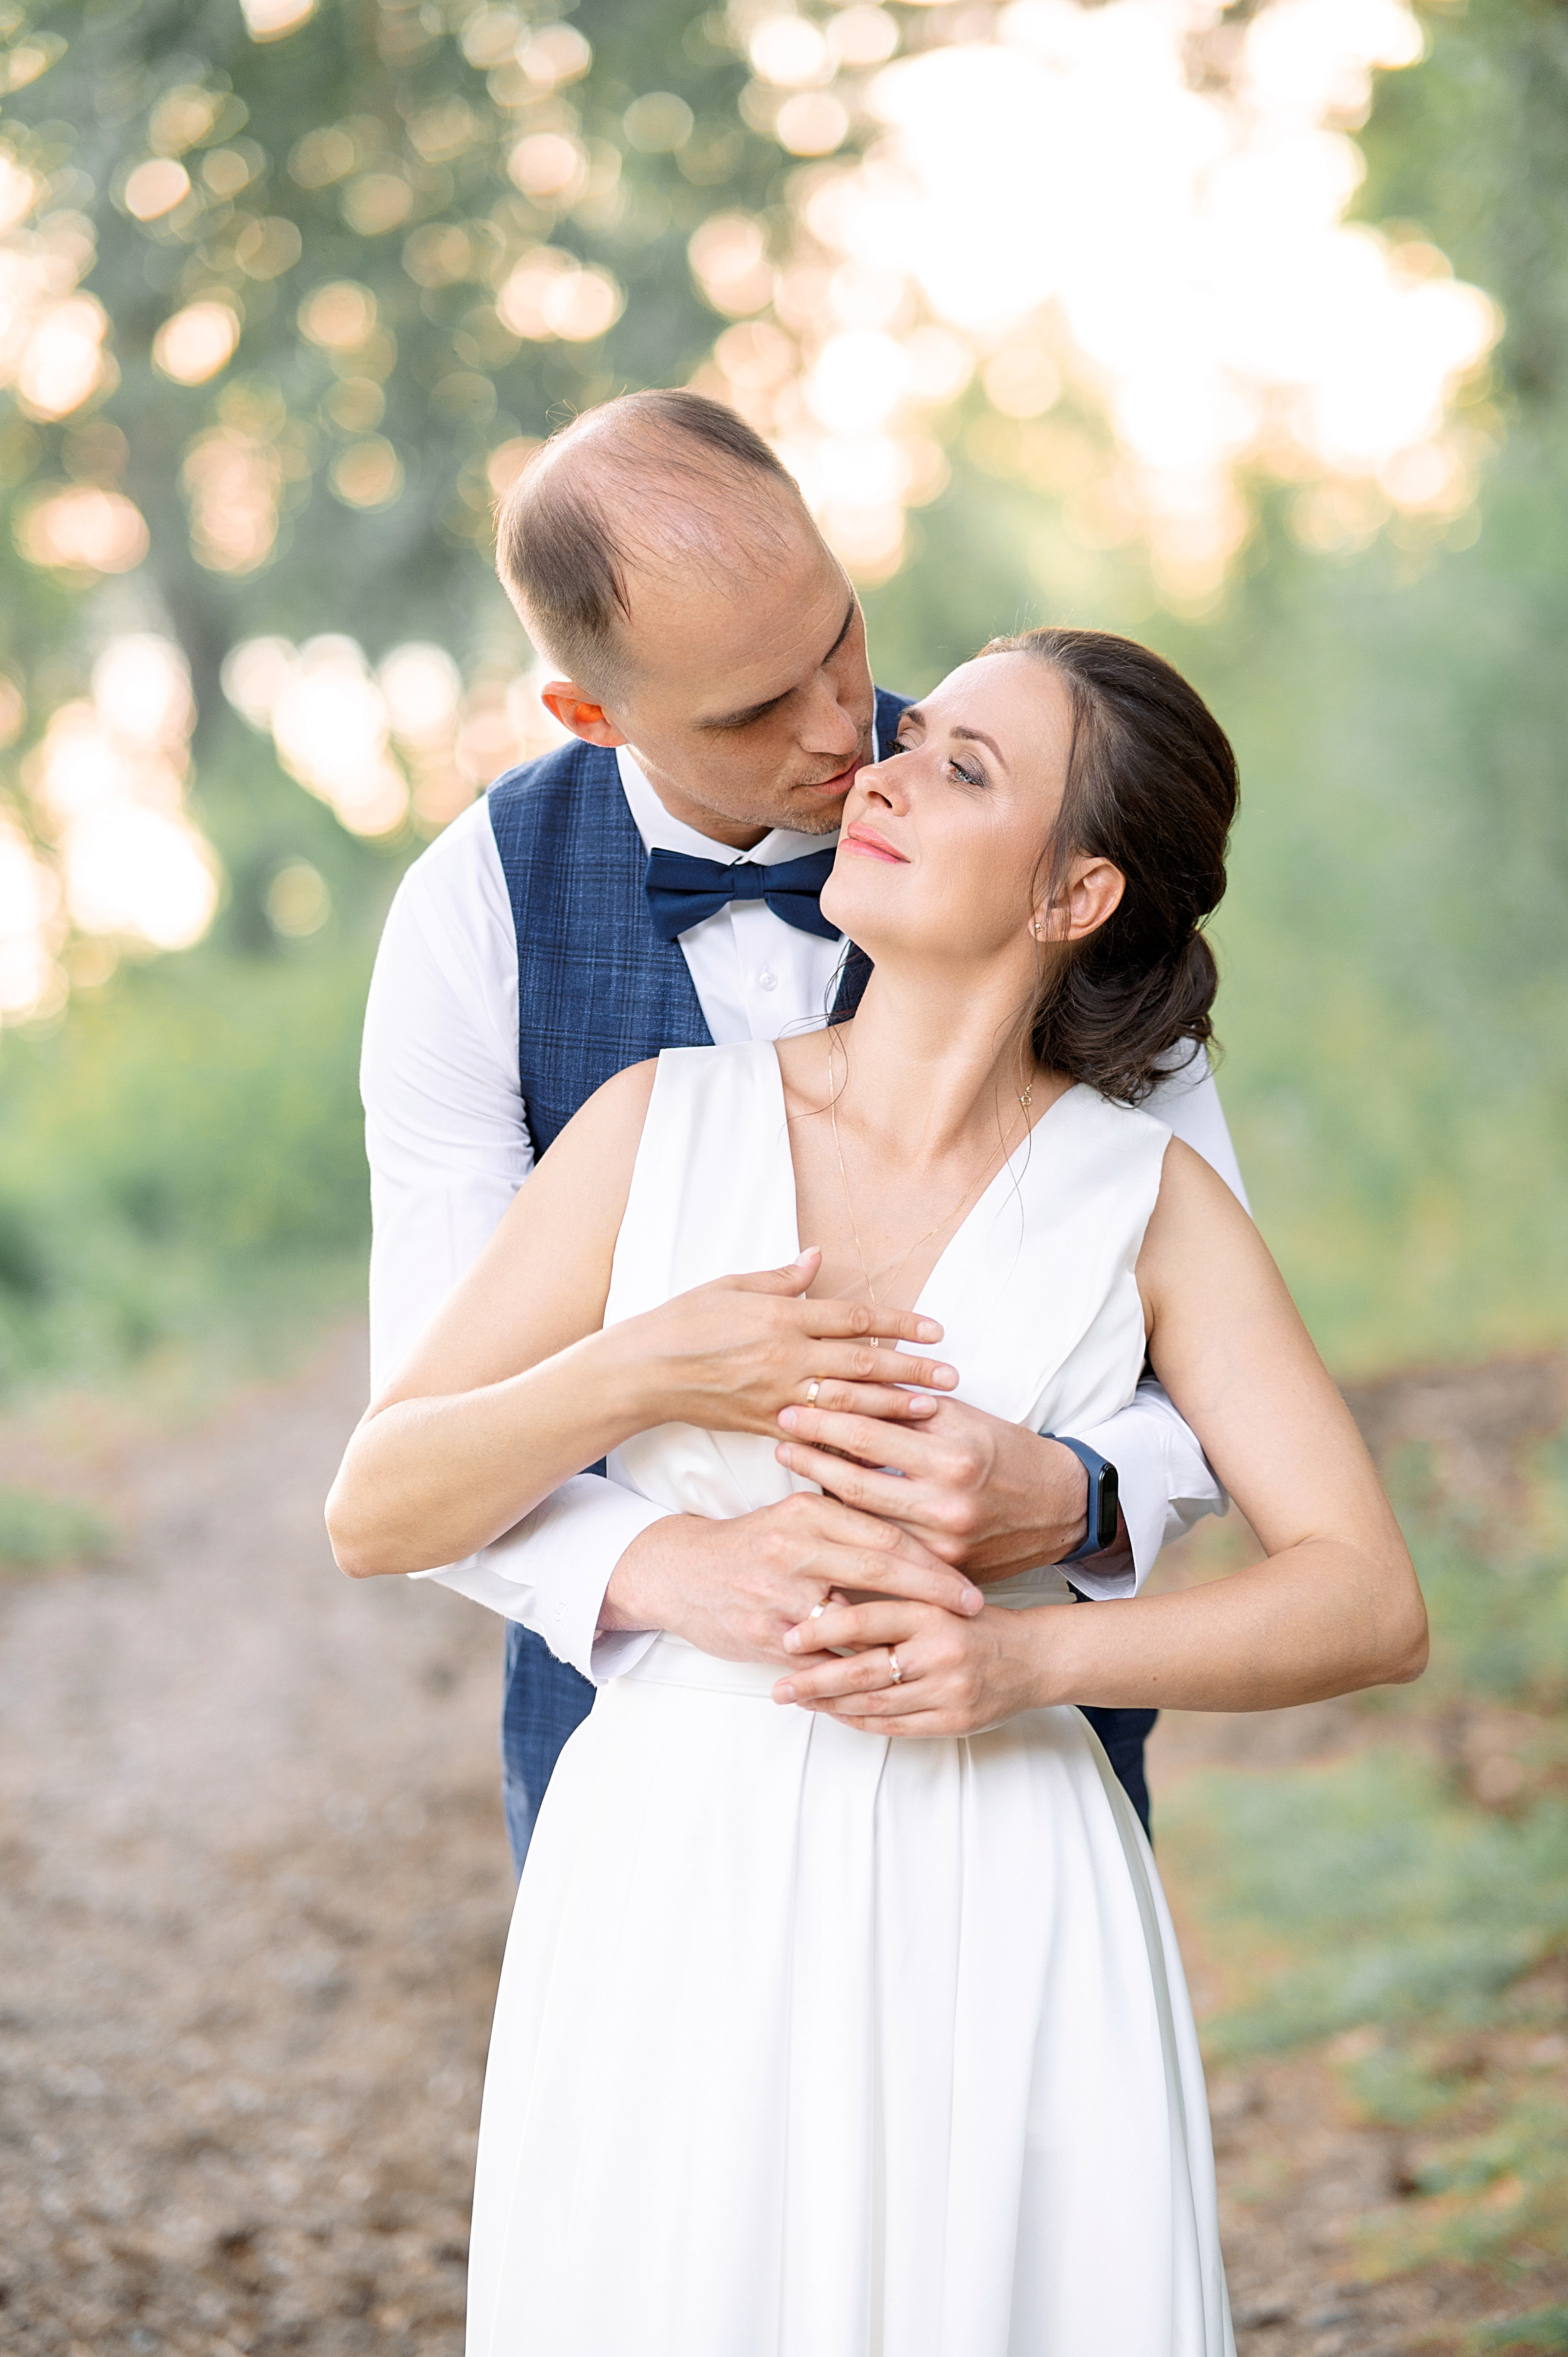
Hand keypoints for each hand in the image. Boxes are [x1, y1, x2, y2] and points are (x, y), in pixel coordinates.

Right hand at [600, 1491, 983, 1665]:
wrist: (680, 1571)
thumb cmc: (752, 1543)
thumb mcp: (796, 1514)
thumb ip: (848, 1515)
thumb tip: (914, 1506)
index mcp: (808, 1512)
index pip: (883, 1532)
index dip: (932, 1557)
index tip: (967, 1575)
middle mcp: (794, 1548)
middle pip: (879, 1568)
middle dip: (933, 1589)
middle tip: (973, 1606)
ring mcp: (778, 1594)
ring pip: (854, 1618)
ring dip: (903, 1635)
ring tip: (942, 1646)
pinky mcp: (765, 1635)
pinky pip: (824, 1659)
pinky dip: (859, 1669)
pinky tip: (894, 1676)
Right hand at [609, 1248, 957, 1437]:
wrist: (642, 1370)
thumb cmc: (684, 1320)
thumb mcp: (732, 1285)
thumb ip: (782, 1278)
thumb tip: (819, 1257)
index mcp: (783, 1316)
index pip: (856, 1318)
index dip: (900, 1323)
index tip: (936, 1330)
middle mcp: (786, 1356)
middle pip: (863, 1363)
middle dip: (912, 1370)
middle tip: (953, 1377)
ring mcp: (776, 1395)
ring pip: (848, 1403)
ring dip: (893, 1406)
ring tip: (932, 1410)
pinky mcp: (764, 1424)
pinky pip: (816, 1436)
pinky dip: (849, 1442)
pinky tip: (879, 1449)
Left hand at [772, 1597, 1062, 1736]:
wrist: (1037, 1656)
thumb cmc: (977, 1622)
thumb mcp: (938, 1595)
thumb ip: (892, 1598)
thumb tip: (825, 1598)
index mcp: (932, 1611)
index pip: (866, 1621)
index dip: (822, 1630)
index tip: (787, 1638)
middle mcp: (941, 1651)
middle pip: (862, 1671)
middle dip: (813, 1681)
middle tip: (778, 1687)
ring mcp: (949, 1690)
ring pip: (875, 1704)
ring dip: (830, 1705)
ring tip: (799, 1700)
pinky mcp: (955, 1721)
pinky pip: (896, 1726)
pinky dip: (861, 1721)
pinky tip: (836, 1714)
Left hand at [773, 1396, 1090, 1576]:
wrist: (1061, 1508)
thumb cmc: (1008, 1453)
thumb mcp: (964, 1417)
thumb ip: (906, 1405)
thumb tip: (845, 1383)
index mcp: (952, 1456)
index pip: (869, 1436)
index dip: (824, 1421)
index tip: (790, 1408)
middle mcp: (946, 1504)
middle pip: (854, 1484)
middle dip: (809, 1458)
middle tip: (777, 1438)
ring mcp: (943, 1545)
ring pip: (863, 1524)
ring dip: (822, 1497)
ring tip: (792, 1472)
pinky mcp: (943, 1571)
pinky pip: (886, 1551)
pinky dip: (854, 1532)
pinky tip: (828, 1516)